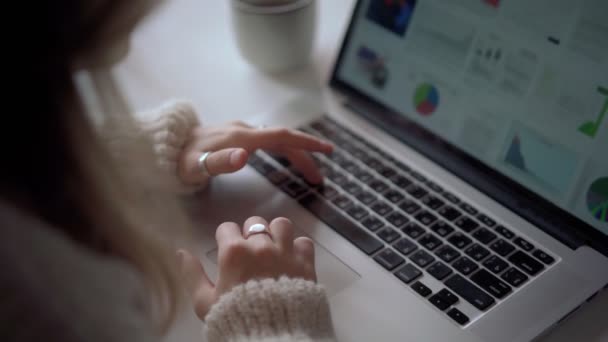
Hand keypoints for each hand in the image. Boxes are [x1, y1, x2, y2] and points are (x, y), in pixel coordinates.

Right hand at [177, 216, 315, 319]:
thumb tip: (180, 252)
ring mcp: (285, 252)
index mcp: (234, 253)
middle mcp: (260, 246)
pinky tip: (292, 260)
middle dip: (250, 234)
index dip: (226, 239)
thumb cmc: (234, 320)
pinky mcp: (306, 263)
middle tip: (250, 253)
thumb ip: (192, 274)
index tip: (228, 252)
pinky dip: (299, 248)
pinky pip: (305, 242)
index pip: (226, 228)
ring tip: (274, 249)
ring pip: (281, 225)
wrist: (272, 337)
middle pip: (254, 222)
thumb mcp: (204, 302)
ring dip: (276, 234)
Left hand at [178, 121, 332, 184]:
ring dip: (295, 155)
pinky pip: (267, 142)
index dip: (306, 144)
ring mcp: (239, 132)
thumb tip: (245, 156)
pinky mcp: (235, 136)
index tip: (327, 150)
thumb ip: (219, 163)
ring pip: (276, 141)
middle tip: (320, 177)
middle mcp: (243, 130)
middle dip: (305, 156)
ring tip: (308, 173)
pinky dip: (282, 151)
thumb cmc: (179, 162)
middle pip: (283, 140)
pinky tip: (284, 159)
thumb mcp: (195, 167)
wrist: (162, 148)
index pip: (282, 137)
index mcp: (240, 137)